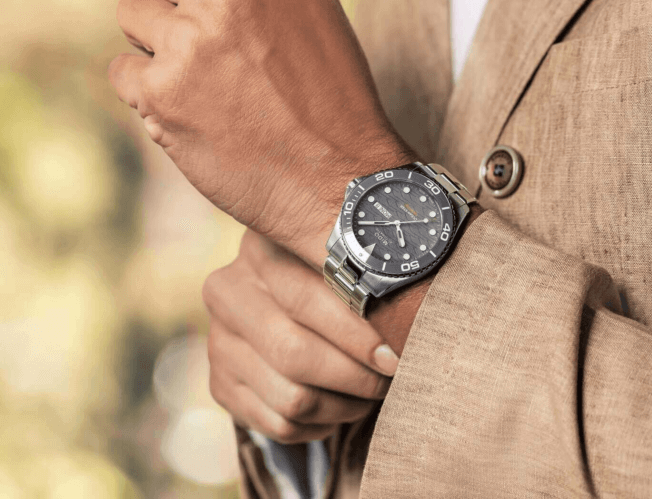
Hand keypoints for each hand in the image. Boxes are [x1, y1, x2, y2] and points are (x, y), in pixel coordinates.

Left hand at [109, 0, 414, 267]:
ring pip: (130, 13)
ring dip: (158, 41)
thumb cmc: (332, 95)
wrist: (340, 180)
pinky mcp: (163, 96)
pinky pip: (123, 68)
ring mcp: (190, 44)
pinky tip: (195, 108)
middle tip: (206, 35)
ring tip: (208, 75)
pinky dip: (149, 88)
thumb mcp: (311, 5)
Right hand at [202, 229, 398, 444]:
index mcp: (259, 249)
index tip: (393, 352)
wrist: (276, 296)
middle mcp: (228, 293)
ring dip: (344, 405)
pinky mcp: (220, 385)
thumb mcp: (334, 253)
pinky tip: (341, 405)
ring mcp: (219, 342)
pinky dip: (321, 425)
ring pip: (291, 397)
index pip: (306, 298)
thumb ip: (361, 269)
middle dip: (354, 375)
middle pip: (295, 353)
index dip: (355, 332)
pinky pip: (280, 425)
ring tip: (371, 393)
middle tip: (390, 376)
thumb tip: (408, 306)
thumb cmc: (326, 271)